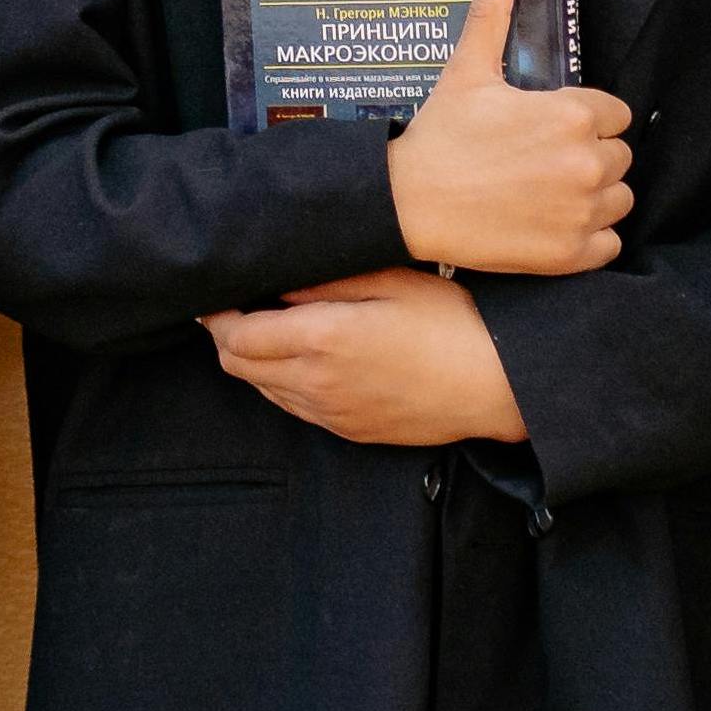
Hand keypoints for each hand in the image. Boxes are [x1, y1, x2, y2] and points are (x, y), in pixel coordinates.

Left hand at [201, 266, 528, 444]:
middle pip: (239, 367)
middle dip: (227, 338)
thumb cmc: (452, 323)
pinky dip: (283, 384)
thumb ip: (327, 279)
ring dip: (255, 362)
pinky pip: (295, 408)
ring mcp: (331, 414)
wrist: (495, 387)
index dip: (217, 316)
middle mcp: (315, 384)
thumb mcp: (391, 280)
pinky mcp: (349, 431)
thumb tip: (280, 279)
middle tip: (238, 308)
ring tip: (273, 330)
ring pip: (263, 390)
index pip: (238, 336)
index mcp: (321, 339)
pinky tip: (308, 360)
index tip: (215, 297)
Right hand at [386, 0, 632, 273]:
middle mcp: (587, 162)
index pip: (615, 115)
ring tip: (551, 193)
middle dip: (591, 157)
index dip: (588, 120)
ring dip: (596, 197)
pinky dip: (590, 238)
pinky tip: (554, 225)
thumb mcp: (468, 70)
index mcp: (574, 114)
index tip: (554, 129)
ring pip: (619, 199)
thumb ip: (493, 12)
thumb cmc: (440, 136)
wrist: (407, 203)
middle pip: (619, 157)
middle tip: (545, 162)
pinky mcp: (569, 254)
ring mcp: (581, 211)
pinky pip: (609, 243)